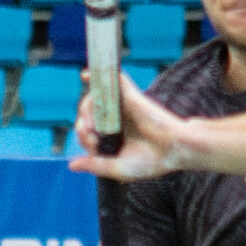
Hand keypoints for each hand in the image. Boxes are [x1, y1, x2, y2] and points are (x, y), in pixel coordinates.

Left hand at [70, 71, 194, 180]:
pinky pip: (112, 83)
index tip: (93, 144)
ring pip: (96, 100)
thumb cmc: (152, 161)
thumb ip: (95, 165)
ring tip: (92, 124)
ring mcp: (123, 107)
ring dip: (87, 110)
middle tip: (92, 136)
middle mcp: (117, 120)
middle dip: (83, 124)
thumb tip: (71, 165)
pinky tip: (86, 76)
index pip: (88, 130)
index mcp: (114, 137)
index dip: (83, 135)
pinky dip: (98, 78)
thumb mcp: (118, 168)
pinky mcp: (130, 96)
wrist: (175, 150)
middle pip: (89, 114)